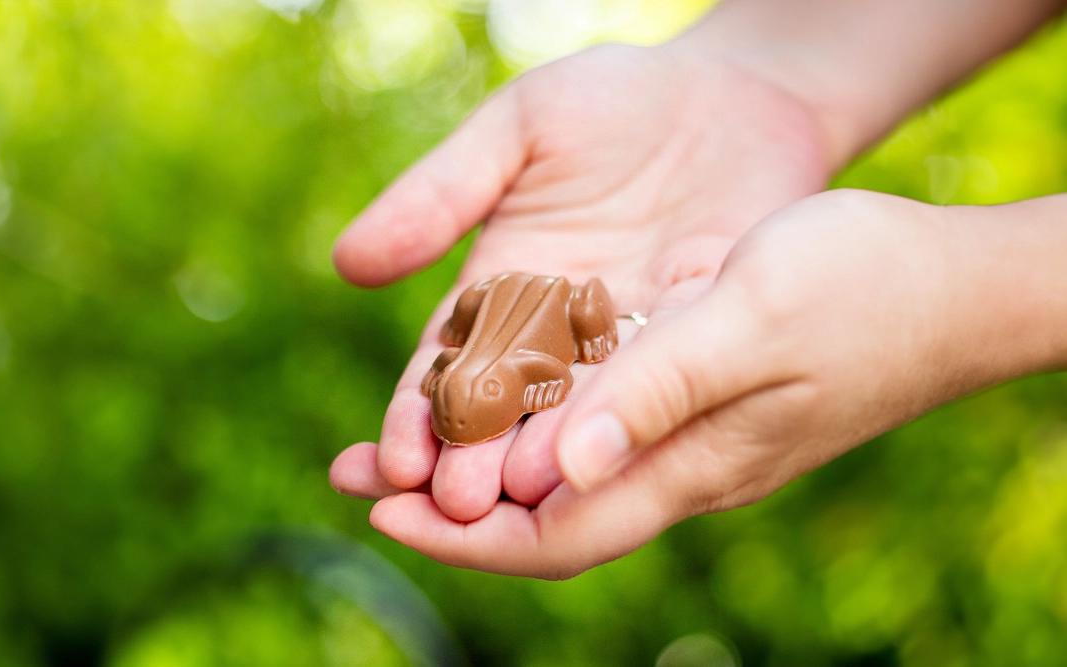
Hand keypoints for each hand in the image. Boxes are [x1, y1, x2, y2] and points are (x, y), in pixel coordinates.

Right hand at [329, 41, 831, 521]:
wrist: (733, 92)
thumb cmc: (614, 100)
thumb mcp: (518, 131)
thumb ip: (441, 194)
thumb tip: (347, 263)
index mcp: (502, 293)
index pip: (445, 370)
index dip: (417, 416)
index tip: (392, 462)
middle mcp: (561, 337)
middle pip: (504, 415)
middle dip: (473, 463)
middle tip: (451, 505)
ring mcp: (631, 347)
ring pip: (577, 420)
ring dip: (544, 465)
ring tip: (517, 505)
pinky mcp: (701, 340)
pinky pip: (662, 388)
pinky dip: (628, 425)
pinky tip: (603, 461)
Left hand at [361, 189, 1064, 577]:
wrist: (948, 284)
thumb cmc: (863, 289)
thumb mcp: (750, 322)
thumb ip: (660, 394)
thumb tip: (560, 468)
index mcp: (689, 463)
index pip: (554, 532)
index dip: (462, 534)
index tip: (381, 507)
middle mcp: (678, 465)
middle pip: (537, 513)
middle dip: (443, 504)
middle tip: (355, 471)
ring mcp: (685, 436)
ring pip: (555, 470)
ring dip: (471, 458)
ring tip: (395, 439)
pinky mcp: (691, 396)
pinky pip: (587, 426)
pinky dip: (520, 417)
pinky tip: (486, 390)